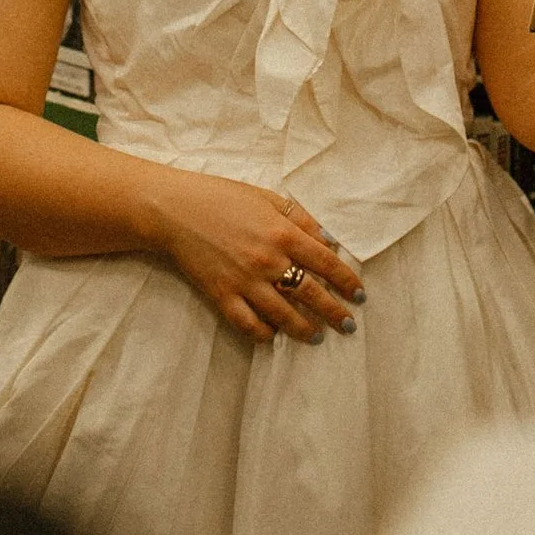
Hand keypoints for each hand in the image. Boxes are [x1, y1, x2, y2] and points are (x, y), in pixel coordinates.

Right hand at [151, 173, 364, 345]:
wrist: (175, 210)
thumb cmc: (222, 198)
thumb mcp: (267, 197)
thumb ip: (300, 218)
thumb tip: (327, 240)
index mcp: (282, 233)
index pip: (326, 263)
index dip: (346, 281)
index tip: (359, 295)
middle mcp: (269, 260)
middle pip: (311, 293)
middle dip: (334, 312)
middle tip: (347, 326)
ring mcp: (245, 281)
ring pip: (283, 315)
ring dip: (304, 329)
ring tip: (316, 337)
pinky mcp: (222, 295)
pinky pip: (248, 324)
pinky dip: (263, 334)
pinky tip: (274, 336)